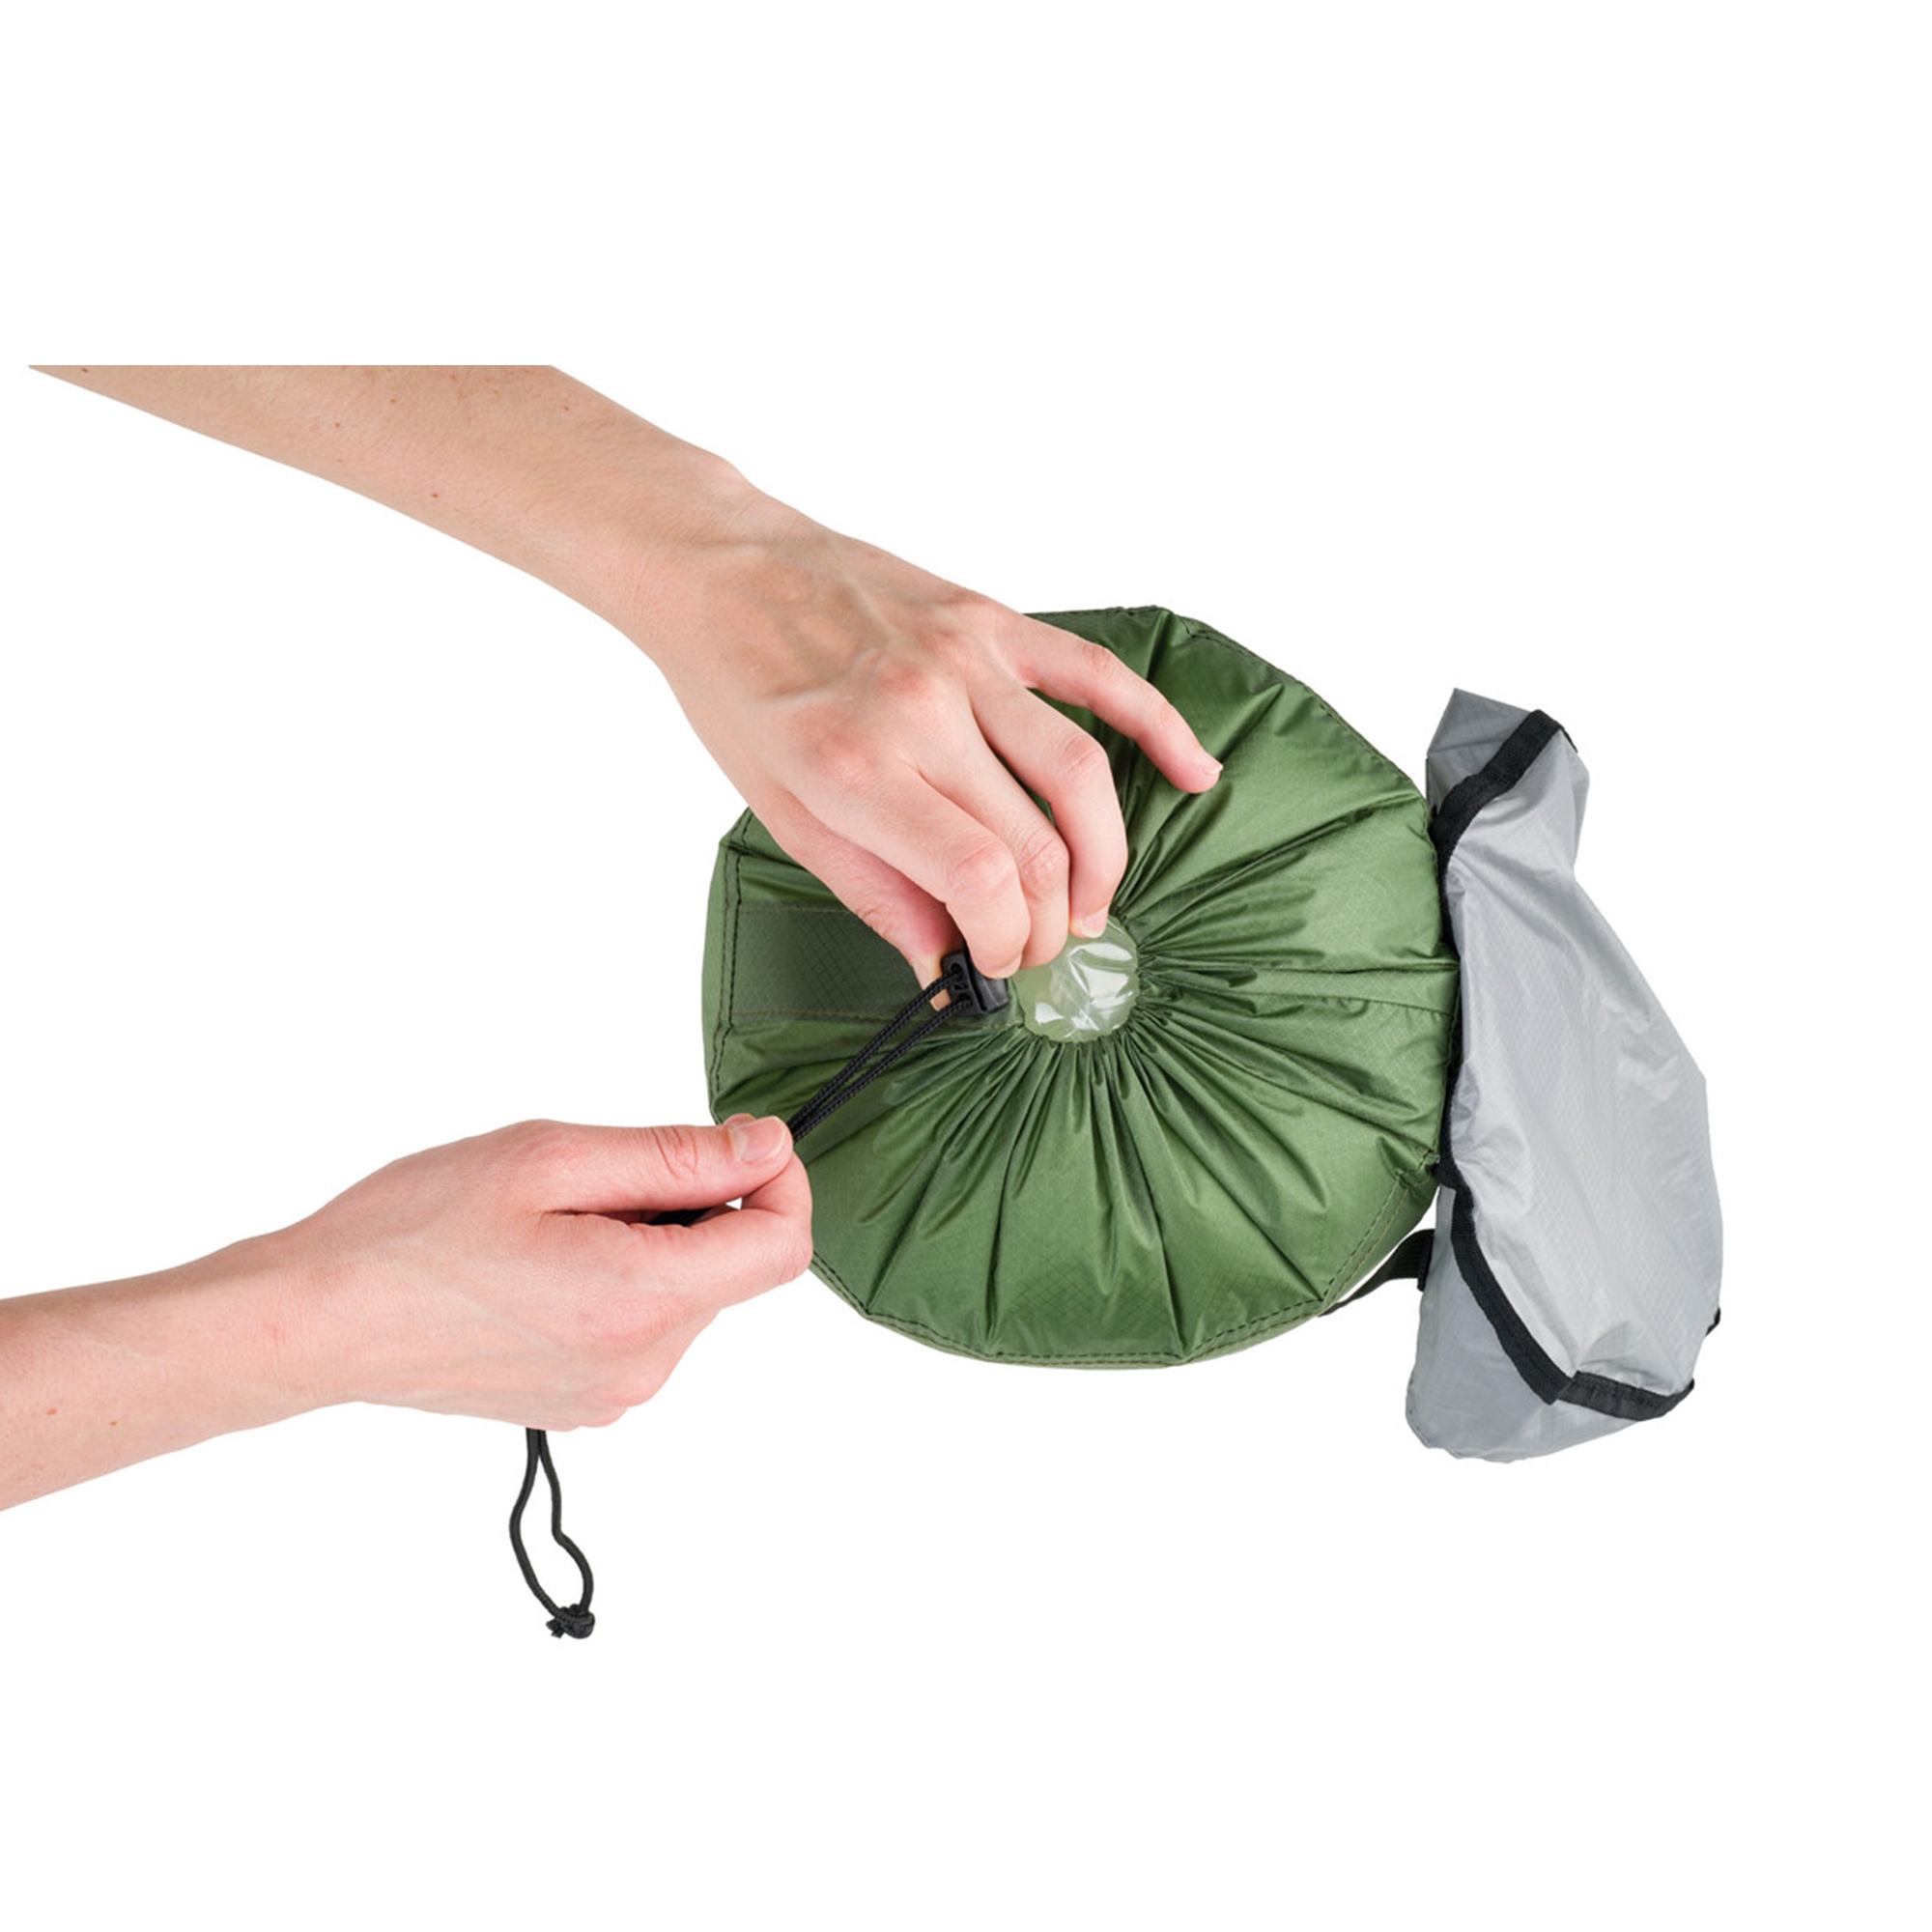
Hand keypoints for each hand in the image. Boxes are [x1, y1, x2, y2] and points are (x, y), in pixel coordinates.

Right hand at [272, 1114, 810, 1429]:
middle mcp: (641, 1364)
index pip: (781, 1247)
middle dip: (695, 1205)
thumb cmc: (411, 1232)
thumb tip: (767, 1148)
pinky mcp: (584, 1401)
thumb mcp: (550, 1159)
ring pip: (687, 1294)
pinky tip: (542, 1264)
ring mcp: (613, 1392)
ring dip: (652, 1243)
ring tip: (554, 1224)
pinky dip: (620, 1282)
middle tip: (597, 1177)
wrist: (316, 1320)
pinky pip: (644, 1327)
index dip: (779, 1180)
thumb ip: (675, 1156)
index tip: (735, 1139)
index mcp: (640, 1302)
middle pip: (733, 1267)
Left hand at [637, 505, 1222, 982]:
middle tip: (1036, 947)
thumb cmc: (739, 687)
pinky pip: (1097, 675)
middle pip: (1036, 842)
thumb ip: (876, 892)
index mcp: (859, 767)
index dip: (1003, 941)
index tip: (993, 964)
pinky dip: (1157, 726)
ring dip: (1104, 856)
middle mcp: (922, 711)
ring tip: (1090, 903)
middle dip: (1048, 920)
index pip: (979, 880)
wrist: (721, 568)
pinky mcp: (992, 622)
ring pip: (1080, 773)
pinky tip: (1193, 772)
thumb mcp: (784, 813)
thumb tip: (943, 965)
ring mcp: (965, 660)